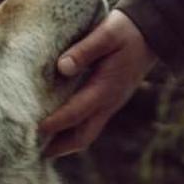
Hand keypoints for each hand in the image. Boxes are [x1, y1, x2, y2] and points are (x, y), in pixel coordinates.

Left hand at [40, 10, 156, 157]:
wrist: (151, 33)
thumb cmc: (126, 31)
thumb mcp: (106, 34)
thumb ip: (85, 50)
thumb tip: (62, 67)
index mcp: (106, 89)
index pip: (76, 113)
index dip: (54, 123)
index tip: (33, 129)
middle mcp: (108, 103)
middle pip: (83, 137)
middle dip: (58, 147)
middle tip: (32, 152)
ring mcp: (110, 104)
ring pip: (86, 134)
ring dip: (64, 143)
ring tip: (39, 147)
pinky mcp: (108, 100)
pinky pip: (89, 124)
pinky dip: (71, 131)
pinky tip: (55, 129)